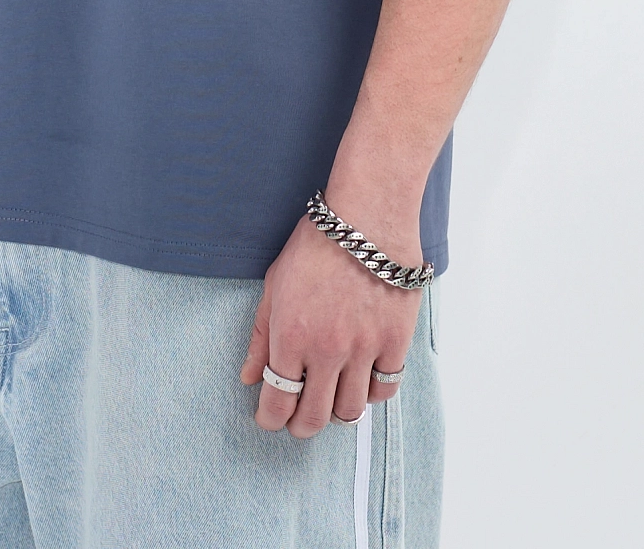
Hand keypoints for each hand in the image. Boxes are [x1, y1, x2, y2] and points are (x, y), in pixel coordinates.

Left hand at [240, 209, 420, 436]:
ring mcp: (364, 349)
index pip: (277, 403)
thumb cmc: (316, 244)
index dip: (270, 419)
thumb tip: (249, 376)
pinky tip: (363, 377)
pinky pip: (385, 388)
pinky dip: (372, 390)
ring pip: (351, 411)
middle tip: (299, 420)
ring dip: (337, 412)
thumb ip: (260, 334)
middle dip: (301, 426)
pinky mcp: (395, 342)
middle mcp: (326, 351)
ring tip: (332, 397)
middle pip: (314, 418)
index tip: (271, 418)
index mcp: (290, 337)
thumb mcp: (275, 283)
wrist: (367, 217)